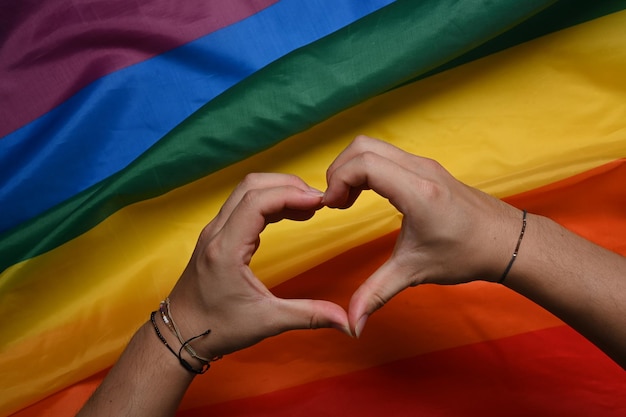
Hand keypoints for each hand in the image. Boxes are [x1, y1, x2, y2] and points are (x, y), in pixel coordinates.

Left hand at [167, 173, 349, 359]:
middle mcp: (216, 232)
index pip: (257, 202)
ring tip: (309, 207)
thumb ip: (309, 316)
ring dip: (278, 191)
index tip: (320, 202)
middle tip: (318, 201)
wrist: (180, 333)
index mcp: (226, 249)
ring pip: (246, 191)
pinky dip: (268, 201)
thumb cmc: (217, 328)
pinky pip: (243, 204)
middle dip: (288, 186)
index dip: (291, 194)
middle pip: (252, 186)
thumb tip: (346, 321)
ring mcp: (214, 231)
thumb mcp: (267, 323)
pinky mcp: (217, 235)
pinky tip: (289, 214)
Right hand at [323, 136, 523, 335]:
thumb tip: (351, 324)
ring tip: (347, 201)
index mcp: (417, 192)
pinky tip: (366, 195)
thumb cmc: (466, 254)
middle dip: (339, 170)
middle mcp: (420, 170)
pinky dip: (367, 168)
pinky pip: (386, 155)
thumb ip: (377, 294)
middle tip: (335, 202)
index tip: (331, 207)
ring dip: (352, 168)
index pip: (365, 163)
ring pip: (374, 147)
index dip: (338, 180)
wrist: (506, 242)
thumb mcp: (415, 273)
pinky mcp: (426, 168)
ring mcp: (425, 165)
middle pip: (363, 146)